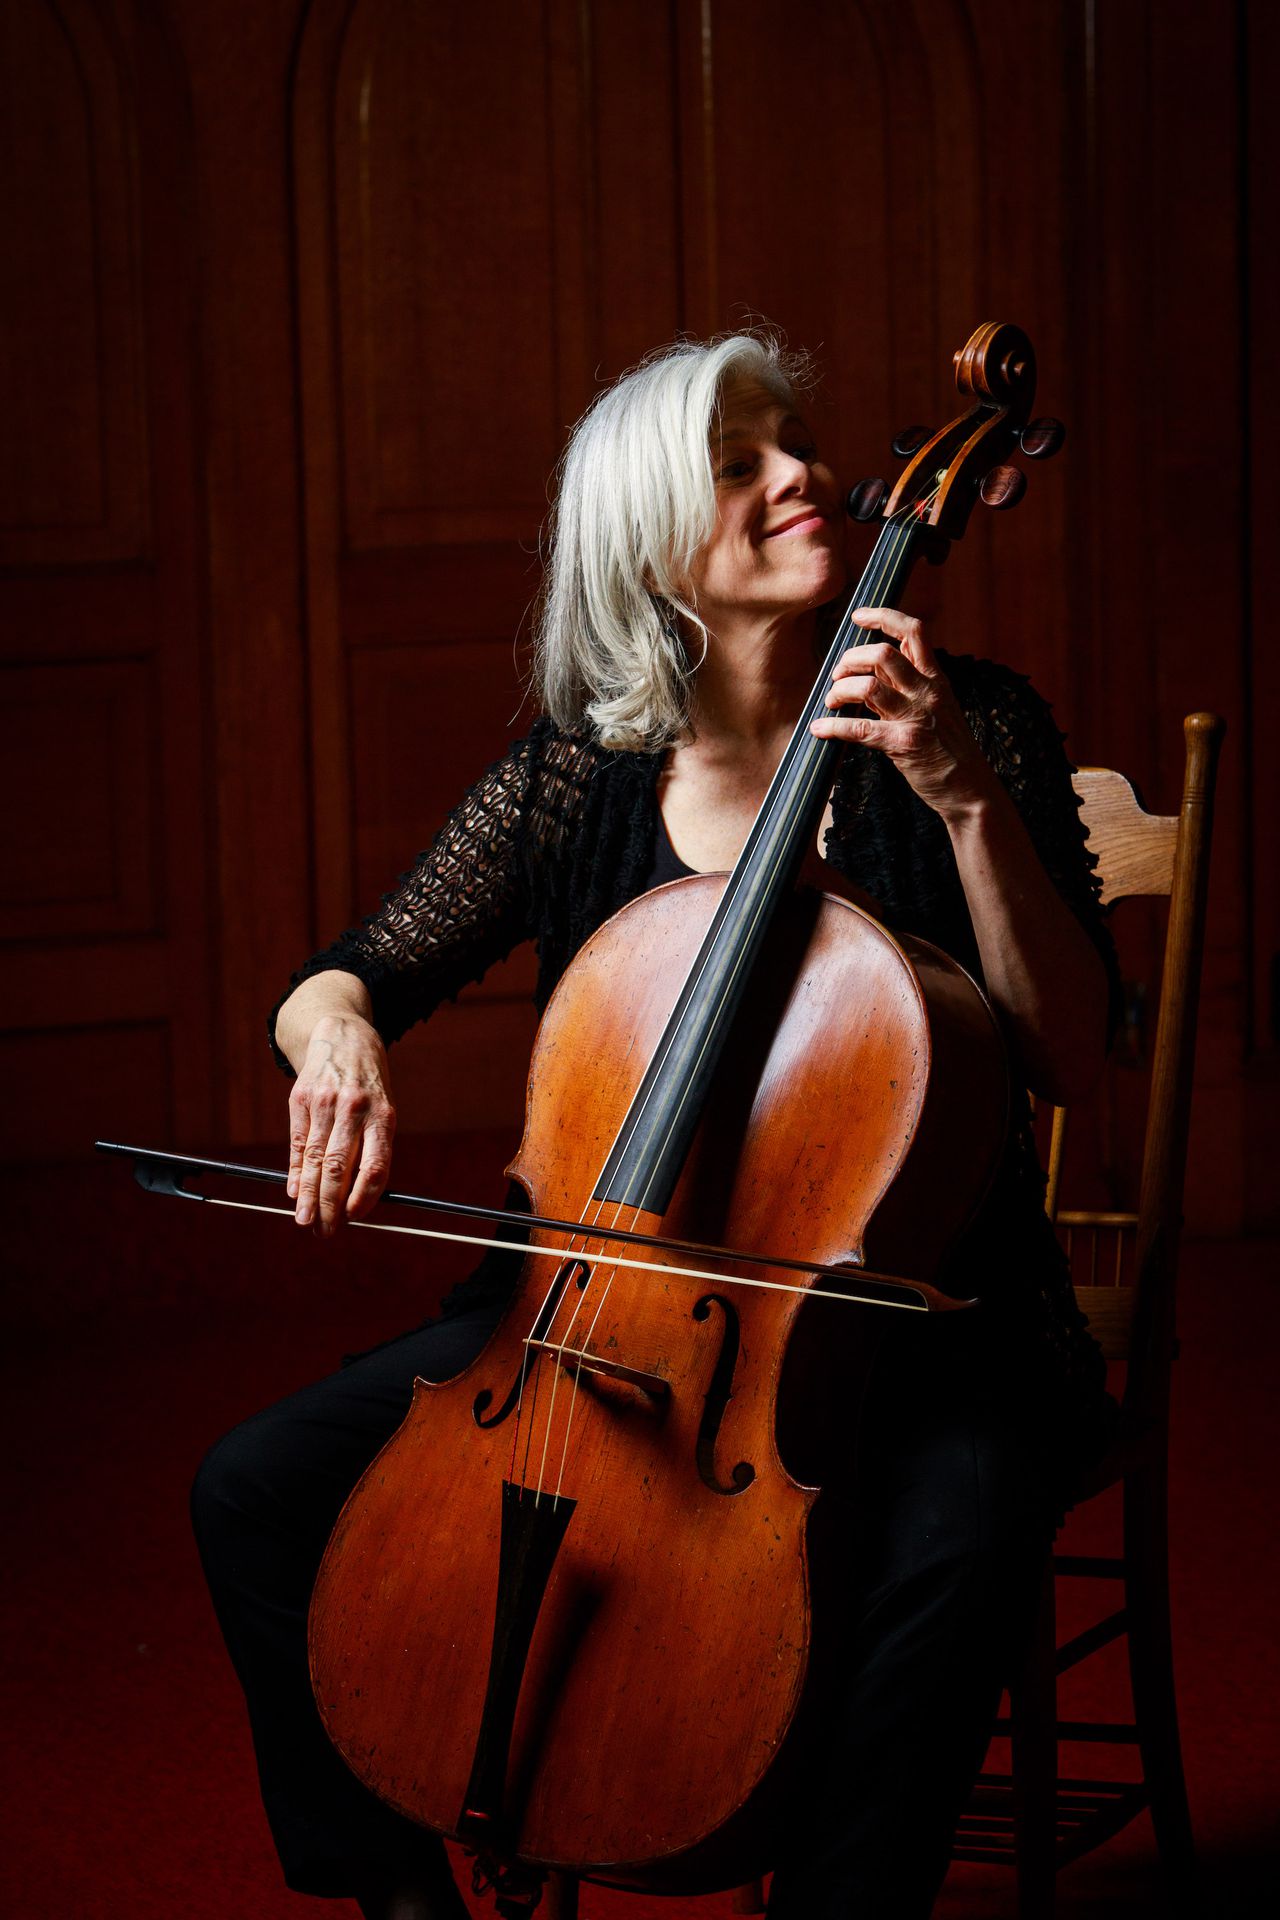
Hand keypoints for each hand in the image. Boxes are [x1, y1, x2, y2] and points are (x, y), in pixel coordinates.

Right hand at [287, 1013, 395, 1234]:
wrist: (344, 1037)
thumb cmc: (369, 1086)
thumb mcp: (383, 1110)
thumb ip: (372, 1149)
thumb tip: (357, 1199)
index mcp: (383, 1115)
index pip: (375, 1165)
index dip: (363, 1196)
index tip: (353, 1218)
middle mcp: (354, 1108)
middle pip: (339, 1167)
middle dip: (330, 1205)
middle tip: (325, 1232)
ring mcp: (325, 1102)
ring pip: (315, 1159)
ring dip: (309, 1196)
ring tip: (306, 1221)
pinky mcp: (301, 1098)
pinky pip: (297, 1142)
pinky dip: (296, 1171)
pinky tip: (294, 1191)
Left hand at [809, 608, 999, 820]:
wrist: (970, 789)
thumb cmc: (947, 749)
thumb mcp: (935, 707)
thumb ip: (905, 686)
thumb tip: (867, 669)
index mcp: (935, 678)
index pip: (913, 631)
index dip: (883, 617)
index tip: (858, 616)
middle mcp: (927, 692)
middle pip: (882, 655)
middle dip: (850, 660)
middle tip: (838, 676)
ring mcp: (916, 717)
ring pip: (868, 687)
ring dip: (840, 691)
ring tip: (832, 702)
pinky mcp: (903, 745)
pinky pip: (859, 729)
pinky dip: (833, 727)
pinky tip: (819, 729)